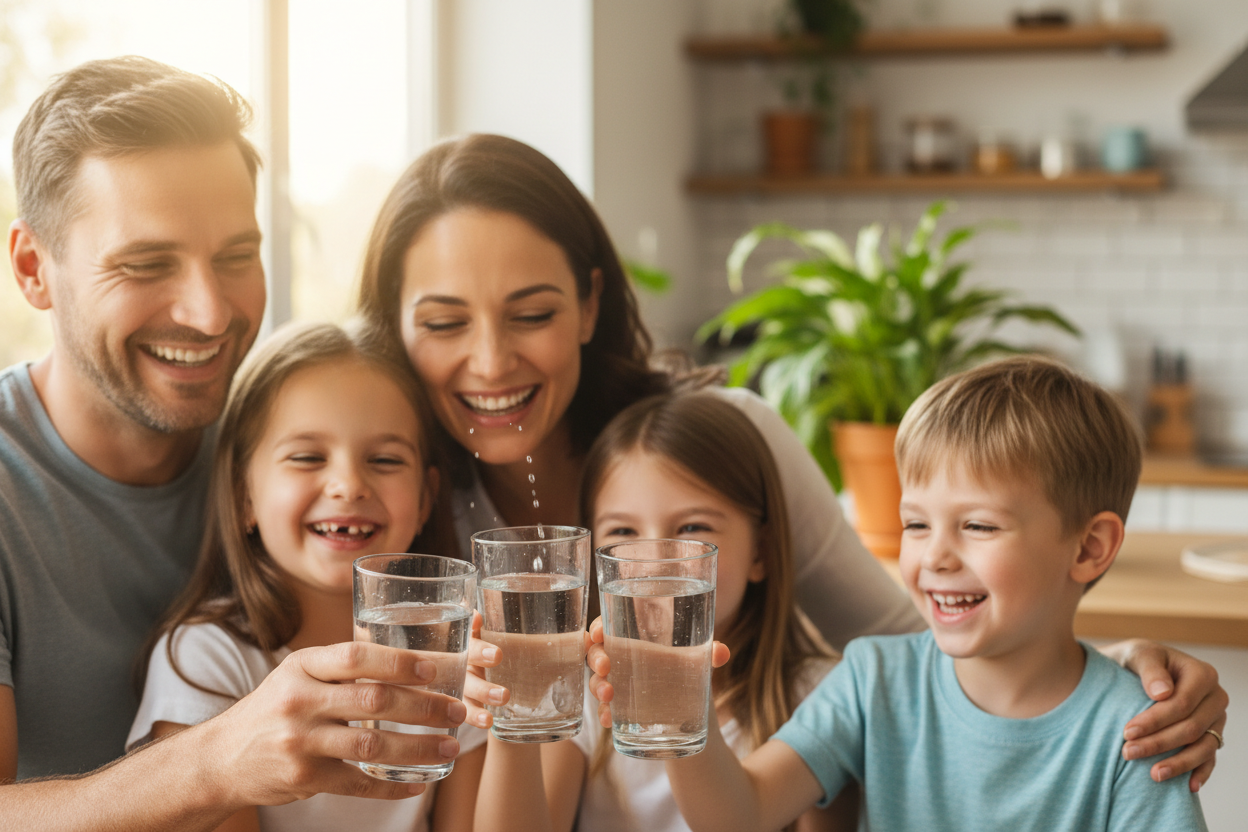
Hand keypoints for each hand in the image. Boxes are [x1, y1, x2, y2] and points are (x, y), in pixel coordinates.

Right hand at [199, 641, 466, 807]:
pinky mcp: (303, 778)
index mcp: (301, 666)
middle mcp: (299, 701)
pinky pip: (358, 785)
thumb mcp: (297, 674)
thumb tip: (411, 659)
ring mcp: (300, 742)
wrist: (220, 758)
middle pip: (373, 701)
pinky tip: (420, 782)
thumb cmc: (274, 708)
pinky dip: (392, 786)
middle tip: (457, 710)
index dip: (399, 662)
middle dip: (423, 707)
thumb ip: (341, 668)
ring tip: (449, 746)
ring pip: (372, 746)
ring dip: (418, 748)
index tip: (436, 668)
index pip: (356, 657)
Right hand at [465, 611, 507, 728]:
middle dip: (483, 688)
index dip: (481, 651)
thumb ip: (476, 629)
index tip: (498, 656)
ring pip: (463, 699)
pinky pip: (463, 714)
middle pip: (466, 678)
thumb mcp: (479, 637)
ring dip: (476, 710)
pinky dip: (473, 718)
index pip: (470, 647)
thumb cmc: (476, 649)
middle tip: (504, 696)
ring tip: (491, 719)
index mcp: (462, 646)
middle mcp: (455, 666)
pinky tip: (487, 723)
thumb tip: (476, 613)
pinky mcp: (454, 707)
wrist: (459, 674)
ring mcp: (453, 688)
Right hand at [585, 617, 730, 728]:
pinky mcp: (622, 711)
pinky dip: (604, 713)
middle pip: (596, 652)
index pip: (608, 626)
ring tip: (609, 694)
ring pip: (596, 681)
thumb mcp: (699, 662)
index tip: (599, 632)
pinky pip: (605, 710)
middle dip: (596, 658)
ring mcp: (620, 686)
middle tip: (606, 666)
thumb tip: (721, 652)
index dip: (598, 627)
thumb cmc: (689, 674)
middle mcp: (623, 661)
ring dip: (598, 686)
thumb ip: (708, 654)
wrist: (695, 715)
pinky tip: (609, 719)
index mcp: (635, 640)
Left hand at [1105, 639, 1228, 790]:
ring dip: (1178, 763)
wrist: (1135, 669)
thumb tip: (1162, 693)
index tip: (1128, 731)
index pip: (1183, 703)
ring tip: (1152, 774)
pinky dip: (1201, 772)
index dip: (1156, 720)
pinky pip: (1210, 758)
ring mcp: (1216, 720)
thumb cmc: (1137, 660)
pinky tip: (1187, 786)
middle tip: (1128, 752)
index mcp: (1203, 674)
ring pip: (1203, 747)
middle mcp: (1215, 698)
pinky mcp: (1211, 736)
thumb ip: (1150, 669)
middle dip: (1159, 743)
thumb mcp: (1139, 654)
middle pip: (1191, 728)